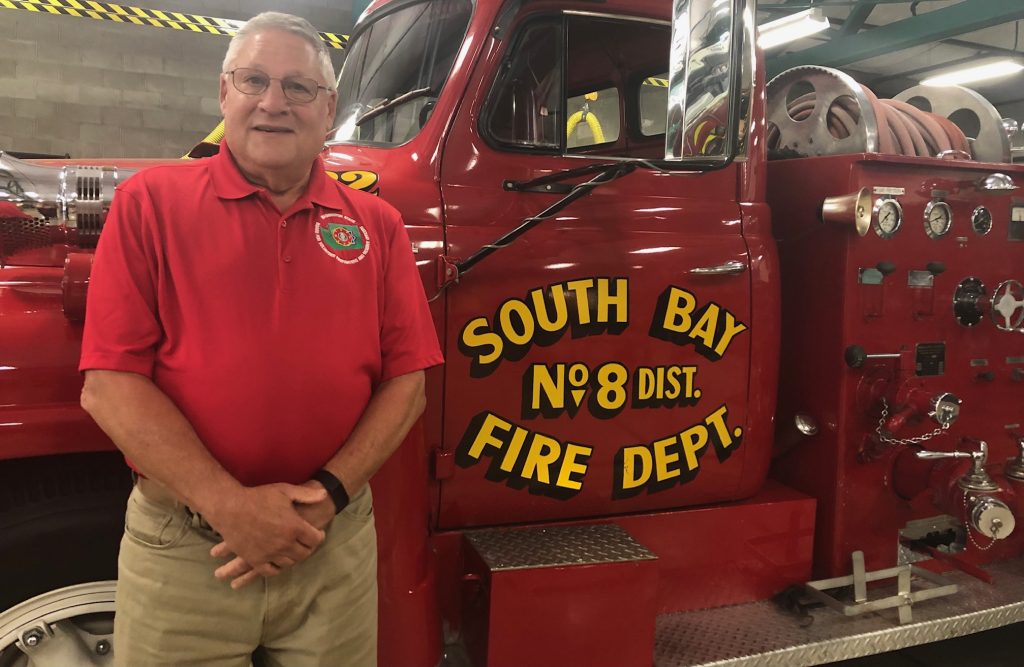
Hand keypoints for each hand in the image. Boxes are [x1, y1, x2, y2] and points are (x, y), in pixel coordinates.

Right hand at [213, 480, 335, 588]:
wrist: (230, 507)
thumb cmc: (258, 497)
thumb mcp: (284, 491)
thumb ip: (306, 495)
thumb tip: (325, 495)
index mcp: (294, 527)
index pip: (315, 539)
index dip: (319, 536)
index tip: (317, 532)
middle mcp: (284, 543)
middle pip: (304, 553)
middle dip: (308, 548)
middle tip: (306, 542)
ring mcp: (270, 554)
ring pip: (289, 563)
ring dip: (293, 557)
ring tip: (293, 550)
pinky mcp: (255, 560)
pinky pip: (270, 571)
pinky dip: (277, 568)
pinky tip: (278, 562)